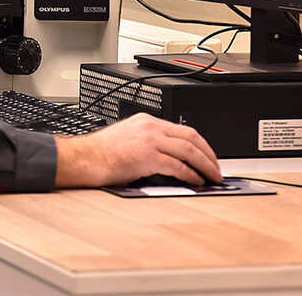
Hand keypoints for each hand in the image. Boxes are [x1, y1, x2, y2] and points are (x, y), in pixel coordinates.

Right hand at [54, 112, 221, 187]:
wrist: (84, 159)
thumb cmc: (100, 154)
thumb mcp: (128, 140)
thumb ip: (150, 144)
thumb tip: (170, 161)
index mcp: (146, 121)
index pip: (182, 129)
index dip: (200, 144)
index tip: (207, 156)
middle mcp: (150, 127)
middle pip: (191, 137)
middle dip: (208, 154)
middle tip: (216, 168)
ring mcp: (149, 140)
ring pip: (188, 150)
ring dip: (205, 165)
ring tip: (212, 177)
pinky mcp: (147, 156)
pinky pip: (177, 166)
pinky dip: (190, 175)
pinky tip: (196, 182)